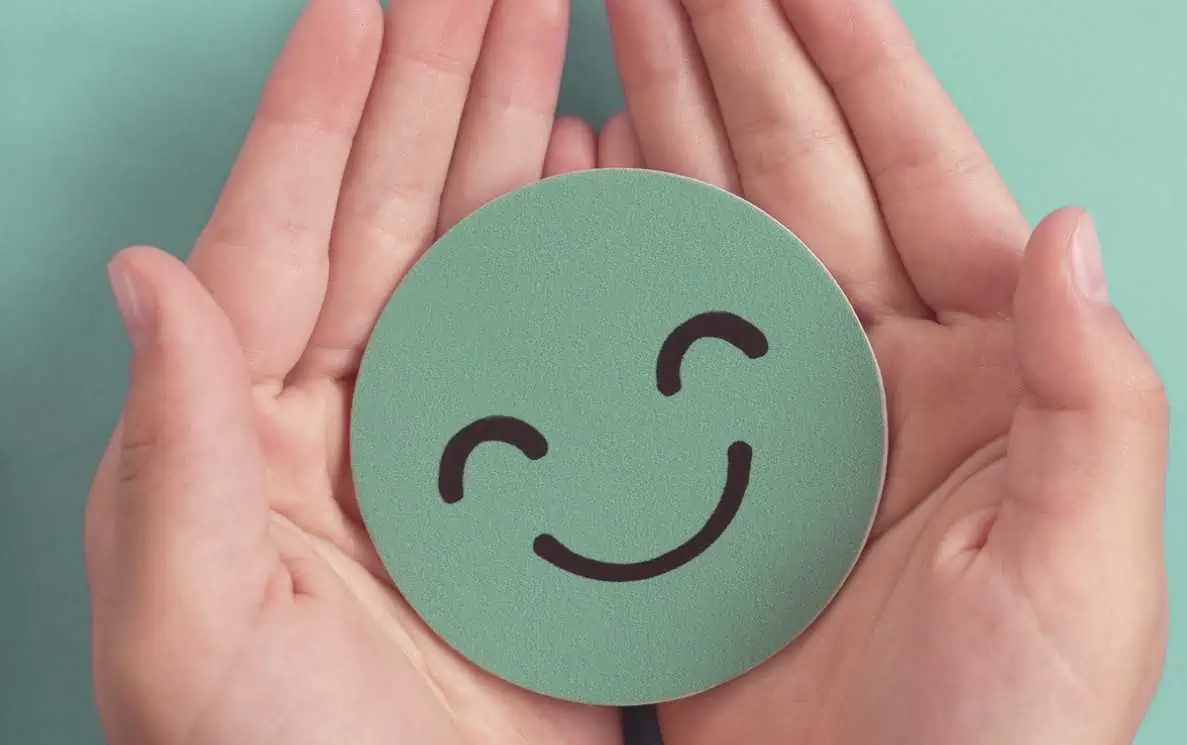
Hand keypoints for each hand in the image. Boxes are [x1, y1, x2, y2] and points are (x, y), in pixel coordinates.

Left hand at [83, 1, 622, 742]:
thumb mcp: (185, 627)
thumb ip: (169, 450)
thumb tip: (145, 275)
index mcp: (245, 431)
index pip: (283, 228)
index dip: (325, 103)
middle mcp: (346, 418)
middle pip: (394, 209)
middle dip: (439, 80)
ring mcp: (450, 449)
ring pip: (483, 257)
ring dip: (513, 139)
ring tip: (553, 33)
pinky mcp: (536, 496)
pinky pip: (564, 344)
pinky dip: (584, 252)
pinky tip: (604, 181)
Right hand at [602, 1, 1170, 742]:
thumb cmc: (1018, 738)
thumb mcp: (1085, 570)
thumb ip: (1091, 394)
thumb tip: (1075, 227)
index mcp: (989, 372)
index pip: (917, 171)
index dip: (853, 53)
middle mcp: (889, 377)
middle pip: (804, 173)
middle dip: (735, 50)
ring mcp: (792, 428)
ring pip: (721, 234)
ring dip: (674, 121)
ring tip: (617, 20)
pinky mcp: (710, 494)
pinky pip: (651, 345)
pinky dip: (615, 256)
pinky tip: (584, 177)